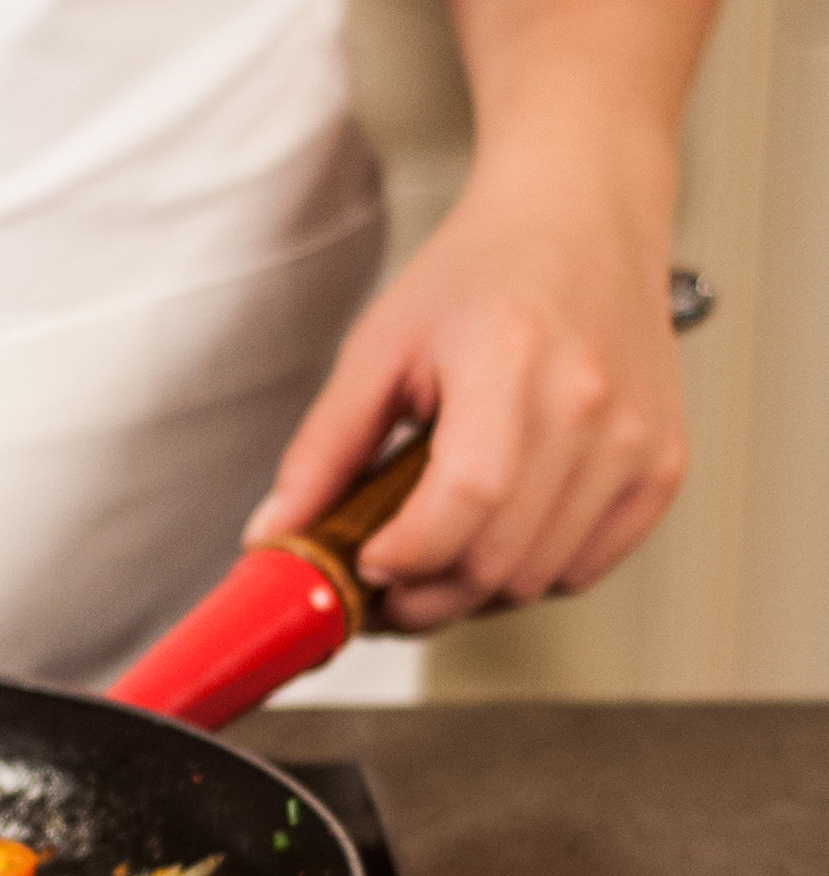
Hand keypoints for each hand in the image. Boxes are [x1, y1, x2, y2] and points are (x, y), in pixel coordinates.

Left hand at [246, 135, 688, 631]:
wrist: (582, 216)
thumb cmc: (480, 273)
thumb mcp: (378, 348)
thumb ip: (322, 450)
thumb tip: (272, 536)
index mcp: (511, 360)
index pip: (466, 500)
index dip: (406, 555)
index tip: (363, 563)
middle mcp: (589, 405)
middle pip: (498, 561)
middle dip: (422, 597)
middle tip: (376, 587)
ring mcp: (636, 440)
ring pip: (539, 579)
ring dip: (470, 594)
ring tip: (428, 560)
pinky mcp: (663, 464)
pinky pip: (588, 567)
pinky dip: (532, 575)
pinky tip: (495, 539)